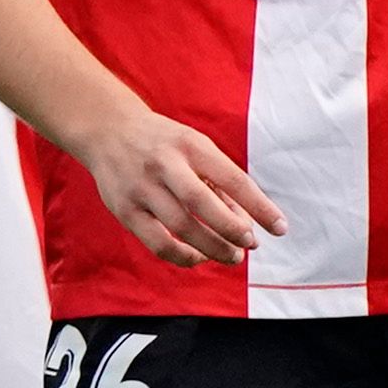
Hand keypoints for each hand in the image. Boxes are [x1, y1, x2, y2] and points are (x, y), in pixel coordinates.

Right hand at [72, 100, 285, 266]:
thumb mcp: (196, 149)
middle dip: (233, 229)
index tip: (280, 227)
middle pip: (203, 204)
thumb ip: (220, 184)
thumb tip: (246, 225)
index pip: (233, 179)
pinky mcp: (125, 210)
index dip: (260, 206)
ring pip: (181, 227)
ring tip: (233, 256)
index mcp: (191, 145)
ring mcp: (142, 188)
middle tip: (250, 245)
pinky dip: (183, 256)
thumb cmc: (165, 144)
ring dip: (212, 248)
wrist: (107, 130)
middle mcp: (165, 164)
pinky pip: (158, 242)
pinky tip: (199, 257)